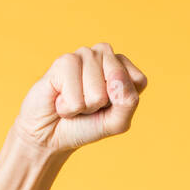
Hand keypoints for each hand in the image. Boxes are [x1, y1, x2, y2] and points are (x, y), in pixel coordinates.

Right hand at [11, 43, 147, 156]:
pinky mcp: (63, 61)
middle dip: (103, 103)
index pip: (138, 80)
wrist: (51, 134)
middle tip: (89, 105)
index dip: (122, 103)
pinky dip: (69, 107)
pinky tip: (61, 100)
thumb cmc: (85, 125)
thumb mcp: (116, 122)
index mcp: (122, 67)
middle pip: (118, 80)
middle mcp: (104, 55)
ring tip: (75, 103)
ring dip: (84, 106)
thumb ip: (128, 102)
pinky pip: (76, 94)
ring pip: (97, 89)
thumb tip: (117, 79)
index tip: (107, 107)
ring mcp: (83, 55)